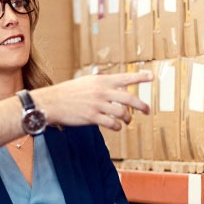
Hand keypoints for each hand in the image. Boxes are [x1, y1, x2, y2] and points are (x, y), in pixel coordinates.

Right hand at [32, 71, 151, 130]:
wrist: (51, 102)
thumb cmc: (67, 93)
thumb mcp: (86, 82)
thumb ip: (101, 84)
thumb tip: (116, 88)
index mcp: (101, 81)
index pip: (125, 77)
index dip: (140, 77)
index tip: (151, 77)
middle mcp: (101, 91)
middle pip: (129, 98)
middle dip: (142, 106)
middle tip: (147, 110)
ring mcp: (97, 105)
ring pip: (122, 113)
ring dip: (128, 119)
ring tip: (127, 121)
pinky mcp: (92, 117)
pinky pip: (112, 124)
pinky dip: (117, 127)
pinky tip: (115, 127)